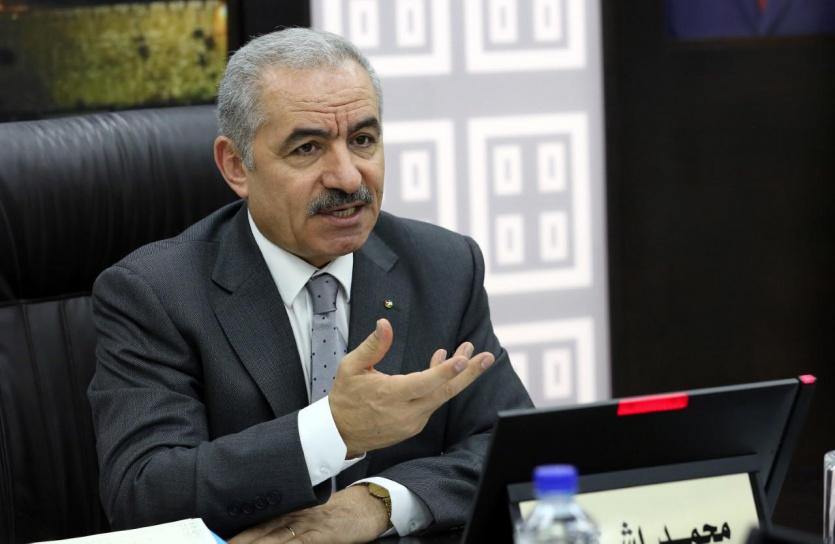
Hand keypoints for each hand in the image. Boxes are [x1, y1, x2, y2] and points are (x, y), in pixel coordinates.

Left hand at [228, 486, 387, 543]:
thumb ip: (290, 528)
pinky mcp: (324, 533)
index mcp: (291, 513)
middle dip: (240, 543)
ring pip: (277, 538)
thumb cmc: (338, 517)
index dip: (239, 535)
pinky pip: (302, 543)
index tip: (220, 541)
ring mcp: (309, 524)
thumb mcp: (311, 519)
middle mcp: (296, 517)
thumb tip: (267, 537)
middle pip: (262, 532)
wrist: (367, 507)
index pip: (259, 525)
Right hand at [330, 318, 494, 457]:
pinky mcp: (414, 425)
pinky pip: (433, 402)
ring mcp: (412, 421)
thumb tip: (384, 324)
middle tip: (488, 357)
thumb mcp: (351, 367)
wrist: (339, 433)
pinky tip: (444, 364)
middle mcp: (407, 412)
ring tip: (468, 351)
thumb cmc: (345, 397)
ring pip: (442, 396)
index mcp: (392, 395)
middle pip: (445, 392)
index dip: (446, 370)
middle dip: (469, 373)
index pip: (425, 383)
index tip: (464, 358)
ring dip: (457, 375)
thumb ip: (372, 346)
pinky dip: (441, 384)